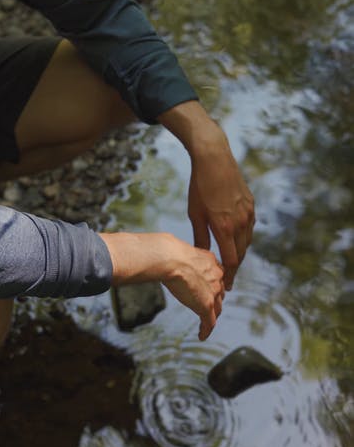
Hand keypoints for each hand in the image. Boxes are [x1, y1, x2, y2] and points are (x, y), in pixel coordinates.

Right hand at [99, 231, 224, 340]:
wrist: (168, 257)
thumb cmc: (166, 251)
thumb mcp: (174, 250)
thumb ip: (172, 254)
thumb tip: (152, 249)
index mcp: (209, 261)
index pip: (216, 276)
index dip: (212, 284)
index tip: (208, 289)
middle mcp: (216, 276)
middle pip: (219, 292)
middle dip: (215, 300)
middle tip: (209, 307)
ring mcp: (212, 292)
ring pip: (216, 308)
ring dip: (211, 315)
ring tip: (206, 323)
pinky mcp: (205, 305)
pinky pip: (209, 322)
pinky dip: (206, 330)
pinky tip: (202, 336)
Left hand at [159, 101, 254, 288]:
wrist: (215, 159)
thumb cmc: (200, 187)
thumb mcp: (195, 214)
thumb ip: (200, 237)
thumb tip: (202, 255)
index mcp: (225, 227)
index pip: (231, 261)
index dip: (228, 276)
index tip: (225, 287)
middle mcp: (241, 223)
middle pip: (241, 254)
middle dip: (234, 269)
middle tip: (228, 282)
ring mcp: (248, 213)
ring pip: (247, 242)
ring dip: (240, 255)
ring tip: (231, 265)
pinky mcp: (251, 205)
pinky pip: (249, 228)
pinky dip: (244, 239)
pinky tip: (237, 242)